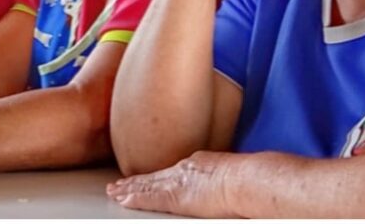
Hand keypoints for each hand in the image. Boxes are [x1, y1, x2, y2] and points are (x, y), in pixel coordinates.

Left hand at [107, 151, 235, 216]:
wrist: (247, 181)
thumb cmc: (250, 181)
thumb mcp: (234, 174)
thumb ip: (223, 179)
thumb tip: (229, 186)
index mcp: (199, 165)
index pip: (170, 172)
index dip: (155, 176)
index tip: (144, 177)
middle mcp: (184, 170)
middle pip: (154, 177)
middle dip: (135, 181)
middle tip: (119, 184)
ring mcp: (177, 183)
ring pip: (146, 186)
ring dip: (129, 190)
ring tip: (114, 191)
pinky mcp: (174, 197)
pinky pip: (148, 198)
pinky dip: (134, 198)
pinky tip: (122, 199)